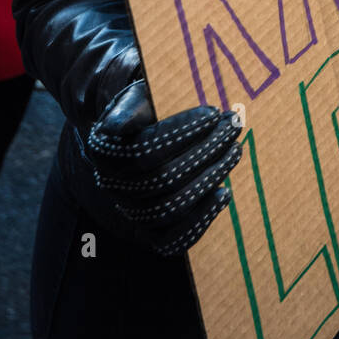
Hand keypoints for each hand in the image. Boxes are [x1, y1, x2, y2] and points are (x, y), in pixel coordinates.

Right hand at [86, 80, 242, 257]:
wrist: (141, 134)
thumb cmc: (146, 110)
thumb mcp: (138, 97)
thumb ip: (132, 107)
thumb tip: (119, 126)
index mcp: (104, 150)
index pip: (144, 150)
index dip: (182, 133)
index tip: (213, 112)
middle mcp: (111, 185)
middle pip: (163, 179)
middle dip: (206, 151)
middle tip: (233, 127)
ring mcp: (131, 211)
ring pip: (170, 208)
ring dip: (209, 180)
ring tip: (234, 151)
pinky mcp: (150, 232)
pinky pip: (172, 241)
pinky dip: (200, 220)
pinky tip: (224, 193)